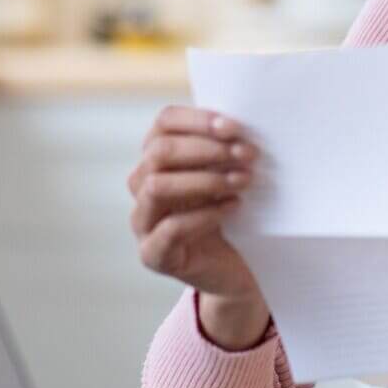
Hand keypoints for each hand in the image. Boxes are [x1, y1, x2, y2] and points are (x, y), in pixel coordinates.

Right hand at [128, 105, 270, 347]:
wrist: (232, 268)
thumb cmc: (230, 212)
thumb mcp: (226, 173)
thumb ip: (224, 147)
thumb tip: (240, 124)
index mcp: (156, 157)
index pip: (163, 123)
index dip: (197, 119)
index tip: (234, 127)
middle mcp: (141, 185)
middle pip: (158, 152)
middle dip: (206, 149)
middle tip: (246, 154)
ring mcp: (142, 221)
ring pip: (156, 186)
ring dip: (205, 180)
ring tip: (242, 181)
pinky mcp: (152, 254)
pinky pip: (170, 228)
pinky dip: (205, 214)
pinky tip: (233, 208)